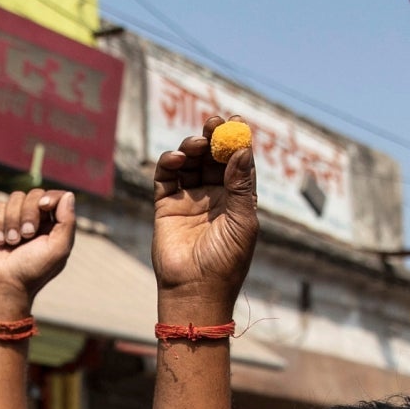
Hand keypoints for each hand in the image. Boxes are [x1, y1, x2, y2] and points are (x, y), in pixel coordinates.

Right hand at [0, 189, 76, 319]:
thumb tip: (68, 194)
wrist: (3, 285)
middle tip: (26, 235)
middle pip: (34, 195)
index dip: (50, 197)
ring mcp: (17, 221)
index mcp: (55, 226)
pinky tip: (1, 242)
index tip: (44, 207)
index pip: (57, 197)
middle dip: (28, 213)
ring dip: (12, 220)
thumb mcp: (58, 249)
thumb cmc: (33, 270)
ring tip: (12, 242)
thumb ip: (67, 221)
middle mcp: (38, 221)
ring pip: (15, 198)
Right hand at [152, 119, 258, 325]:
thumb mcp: (243, 221)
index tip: (236, 120)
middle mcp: (213, 196)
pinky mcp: (166, 206)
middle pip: (212, 158)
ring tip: (196, 145)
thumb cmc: (226, 261)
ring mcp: (189, 200)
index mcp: (237, 200)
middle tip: (213, 122)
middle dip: (213, 138)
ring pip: (190, 163)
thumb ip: (241, 185)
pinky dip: (170, 163)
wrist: (195, 289)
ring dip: (192, 147)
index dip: (236, 141)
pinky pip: (167, 177)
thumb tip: (242, 150)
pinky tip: (178, 159)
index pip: (237, 163)